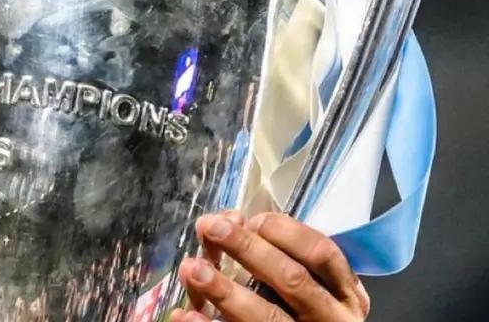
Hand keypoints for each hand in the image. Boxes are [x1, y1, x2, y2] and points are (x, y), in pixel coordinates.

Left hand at [171, 211, 369, 321]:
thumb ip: (277, 254)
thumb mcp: (307, 282)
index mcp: (345, 293)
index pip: (321, 252)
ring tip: (192, 269)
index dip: (285, 231)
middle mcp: (331, 318)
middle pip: (292, 279)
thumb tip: (232, 220)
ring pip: (266, 316)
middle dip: (248, 249)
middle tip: (212, 227)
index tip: (252, 219)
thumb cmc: (303, 310)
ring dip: (225, 291)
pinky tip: (186, 314)